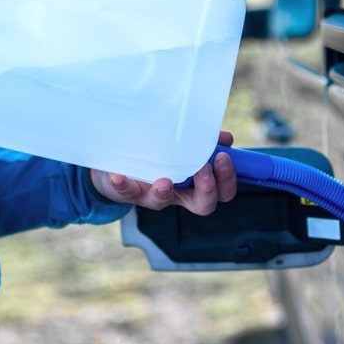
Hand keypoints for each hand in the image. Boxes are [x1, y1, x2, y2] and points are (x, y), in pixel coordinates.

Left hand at [90, 131, 237, 215]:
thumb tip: (225, 137)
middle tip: (204, 168)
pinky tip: (118, 175)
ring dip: (165, 191)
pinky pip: (124, 192)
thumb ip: (203, 142)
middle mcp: (176, 195)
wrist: (116, 165)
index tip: (223, 156)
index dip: (227, 179)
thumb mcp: (183, 148)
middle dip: (207, 189)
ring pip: (161, 202)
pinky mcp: (126, 191)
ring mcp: (151, 196)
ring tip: (165, 180)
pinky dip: (122, 184)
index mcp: (194, 185)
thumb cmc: (157, 157)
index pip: (221, 192)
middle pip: (202, 206)